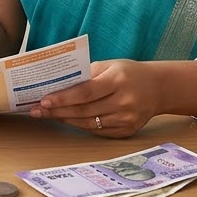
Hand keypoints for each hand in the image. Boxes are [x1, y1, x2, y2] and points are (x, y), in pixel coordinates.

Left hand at [30, 59, 163, 137]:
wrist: (159, 88)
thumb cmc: (129, 73)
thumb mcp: (109, 65)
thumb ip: (86, 75)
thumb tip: (58, 85)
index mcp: (118, 81)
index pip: (85, 92)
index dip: (63, 98)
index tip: (44, 100)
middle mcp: (124, 102)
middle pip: (84, 110)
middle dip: (57, 111)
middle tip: (37, 110)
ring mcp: (127, 119)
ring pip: (89, 124)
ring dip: (66, 120)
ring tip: (48, 115)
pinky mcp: (128, 131)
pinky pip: (99, 131)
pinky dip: (81, 126)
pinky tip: (68, 120)